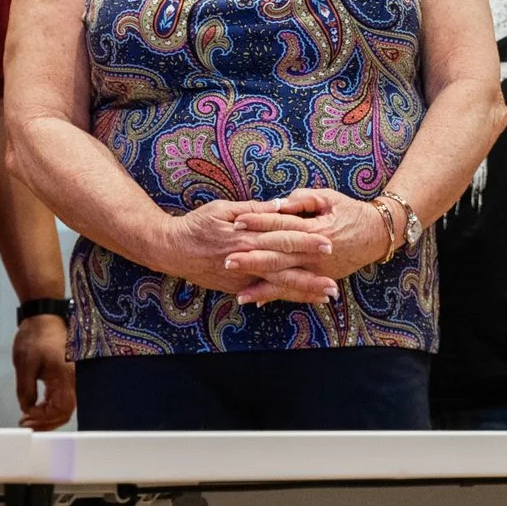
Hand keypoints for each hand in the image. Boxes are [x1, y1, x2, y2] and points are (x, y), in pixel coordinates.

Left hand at [12, 313, 73, 430]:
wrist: (44, 315)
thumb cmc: (34, 336)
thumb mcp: (24, 364)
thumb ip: (26, 390)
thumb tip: (27, 408)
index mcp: (64, 376)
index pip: (60, 408)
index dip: (43, 418)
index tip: (25, 418)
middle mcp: (71, 379)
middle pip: (65, 411)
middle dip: (46, 422)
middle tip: (26, 425)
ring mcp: (69, 377)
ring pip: (64, 406)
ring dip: (48, 417)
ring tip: (29, 419)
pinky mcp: (65, 375)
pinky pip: (61, 397)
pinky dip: (50, 407)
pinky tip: (36, 408)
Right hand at [156, 199, 336, 305]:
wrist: (171, 250)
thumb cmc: (197, 224)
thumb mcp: (223, 209)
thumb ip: (254, 209)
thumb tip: (281, 205)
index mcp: (246, 237)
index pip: (283, 238)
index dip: (307, 242)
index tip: (329, 242)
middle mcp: (247, 260)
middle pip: (285, 269)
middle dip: (311, 277)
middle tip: (334, 283)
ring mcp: (242, 278)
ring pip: (277, 287)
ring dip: (303, 292)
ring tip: (325, 296)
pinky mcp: (236, 288)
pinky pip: (264, 294)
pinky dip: (283, 297)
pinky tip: (300, 300)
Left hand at [230, 188, 393, 284]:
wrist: (377, 235)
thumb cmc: (351, 211)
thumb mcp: (329, 198)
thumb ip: (304, 199)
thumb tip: (279, 203)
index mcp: (316, 228)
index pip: (282, 225)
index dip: (259, 223)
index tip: (237, 221)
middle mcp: (315, 253)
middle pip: (279, 256)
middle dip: (252, 259)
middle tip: (228, 261)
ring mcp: (318, 270)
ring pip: (285, 278)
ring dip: (261, 285)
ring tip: (238, 291)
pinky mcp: (319, 279)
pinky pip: (294, 289)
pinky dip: (275, 294)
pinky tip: (256, 299)